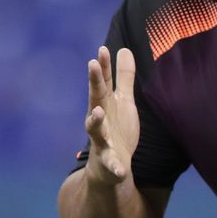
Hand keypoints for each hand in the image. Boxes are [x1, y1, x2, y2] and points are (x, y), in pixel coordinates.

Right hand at [83, 46, 138, 186]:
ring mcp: (101, 141)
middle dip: (94, 82)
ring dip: (95, 121)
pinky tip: (121, 169)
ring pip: (95, 130)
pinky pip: (111, 164)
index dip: (103, 66)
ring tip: (98, 112)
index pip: (103, 83)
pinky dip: (115, 166)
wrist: (109, 168)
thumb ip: (124, 78)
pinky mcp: (108, 162)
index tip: (102, 49)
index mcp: (104, 105)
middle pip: (95, 99)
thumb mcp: (123, 102)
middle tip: (92, 64)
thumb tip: (124, 49)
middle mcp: (99, 120)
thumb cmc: (116, 129)